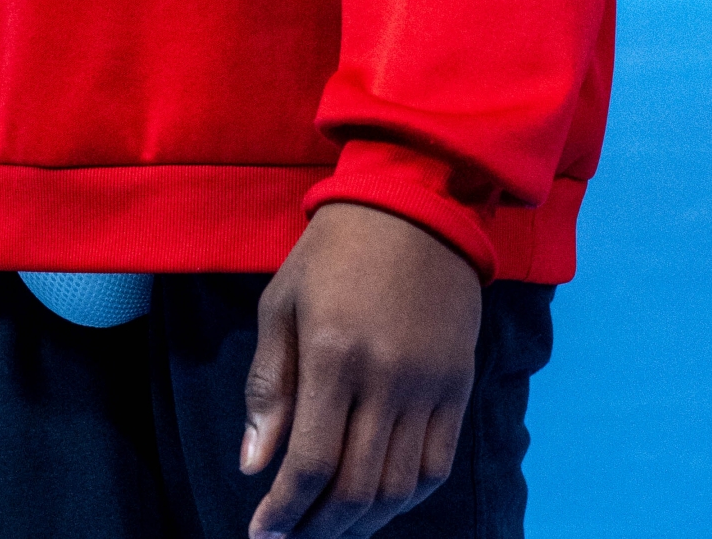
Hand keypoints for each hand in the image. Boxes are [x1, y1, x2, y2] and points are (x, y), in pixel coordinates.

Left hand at [241, 203, 481, 537]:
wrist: (413, 205)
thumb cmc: (332, 251)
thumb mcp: (281, 303)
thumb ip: (268, 386)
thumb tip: (253, 465)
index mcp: (333, 354)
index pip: (309, 462)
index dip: (284, 511)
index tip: (261, 533)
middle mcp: (386, 378)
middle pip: (356, 488)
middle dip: (319, 527)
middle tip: (292, 536)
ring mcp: (429, 386)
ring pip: (399, 488)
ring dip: (362, 521)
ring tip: (329, 526)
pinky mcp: (458, 386)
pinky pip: (437, 465)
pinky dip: (407, 498)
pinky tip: (379, 503)